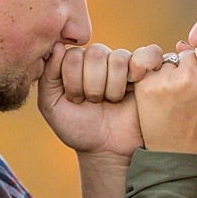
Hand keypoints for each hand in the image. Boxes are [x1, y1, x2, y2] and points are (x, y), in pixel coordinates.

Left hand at [39, 43, 166, 157]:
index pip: (72, 54)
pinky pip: (149, 53)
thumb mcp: (51, 106)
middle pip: (95, 53)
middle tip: (94, 103)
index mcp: (77, 62)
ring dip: (112, 88)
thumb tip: (58, 46)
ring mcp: (124, 63)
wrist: (106, 151)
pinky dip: (142, 64)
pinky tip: (135, 82)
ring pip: (118, 58)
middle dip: (92, 86)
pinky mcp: (147, 71)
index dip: (72, 82)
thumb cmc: (79, 129)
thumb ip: (47, 76)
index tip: (75, 101)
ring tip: (111, 102)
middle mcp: (100, 58)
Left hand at [135, 44, 196, 155]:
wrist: (176, 157)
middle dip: (182, 69)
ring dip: (165, 74)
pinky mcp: (147, 86)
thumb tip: (180, 42)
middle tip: (181, 96)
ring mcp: (167, 80)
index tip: (195, 86)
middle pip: (184, 55)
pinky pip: (148, 71)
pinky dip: (150, 81)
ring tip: (169, 101)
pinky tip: (156, 101)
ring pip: (165, 61)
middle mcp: (191, 76)